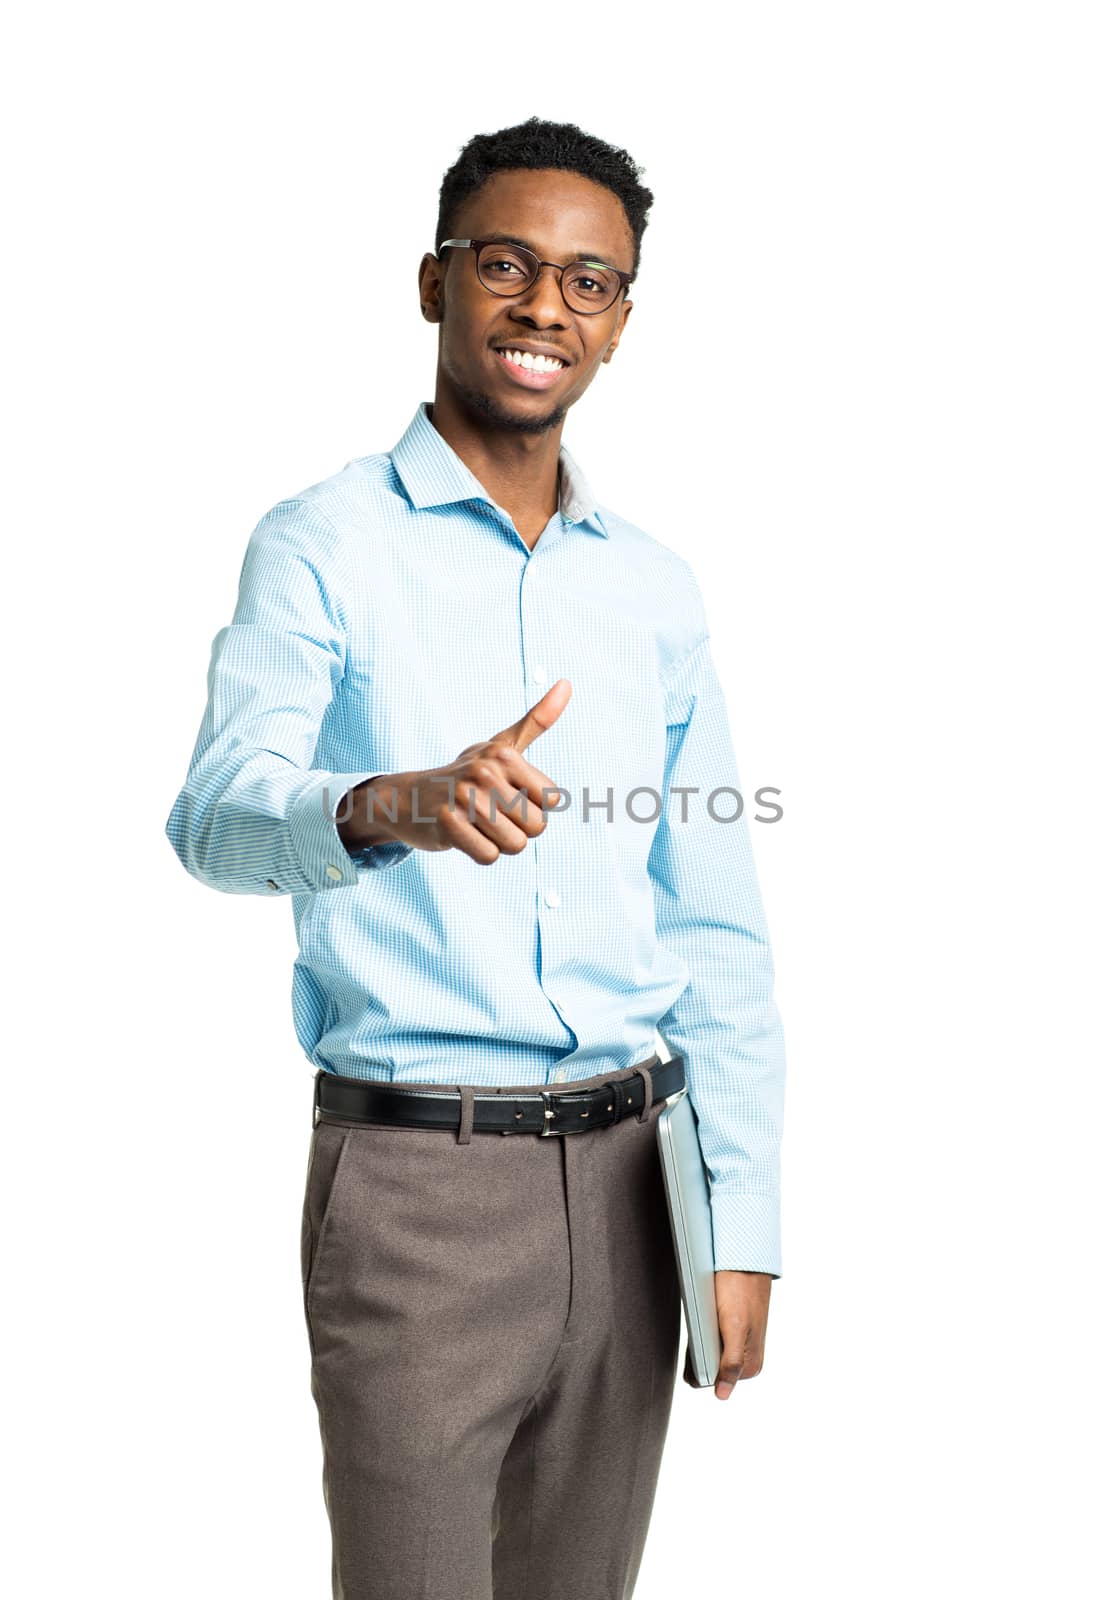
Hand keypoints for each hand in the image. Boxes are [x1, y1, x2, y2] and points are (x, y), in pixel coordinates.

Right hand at [338, 680, 571, 863]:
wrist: (410, 797)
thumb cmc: (466, 774)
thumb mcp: (501, 746)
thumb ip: (536, 721)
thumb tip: (567, 684)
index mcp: (505, 754)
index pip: (552, 801)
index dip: (533, 806)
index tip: (507, 794)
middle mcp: (485, 772)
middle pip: (537, 827)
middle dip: (518, 829)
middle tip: (490, 813)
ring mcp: (464, 797)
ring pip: (515, 845)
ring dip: (499, 843)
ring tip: (477, 824)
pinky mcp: (447, 824)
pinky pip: (489, 856)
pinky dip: (480, 853)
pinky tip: (463, 835)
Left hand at [682, 1269, 772, 1399]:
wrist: (745, 1261)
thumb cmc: (741, 1291)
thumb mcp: (735, 1328)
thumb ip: (731, 1363)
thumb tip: (722, 1395)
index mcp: (750, 1367)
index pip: (712, 1380)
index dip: (696, 1367)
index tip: (693, 1348)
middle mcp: (746, 1360)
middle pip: (710, 1367)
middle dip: (697, 1355)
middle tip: (698, 1330)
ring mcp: (740, 1345)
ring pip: (708, 1353)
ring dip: (699, 1343)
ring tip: (700, 1321)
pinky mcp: (733, 1331)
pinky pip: (711, 1340)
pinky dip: (702, 1334)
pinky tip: (700, 1320)